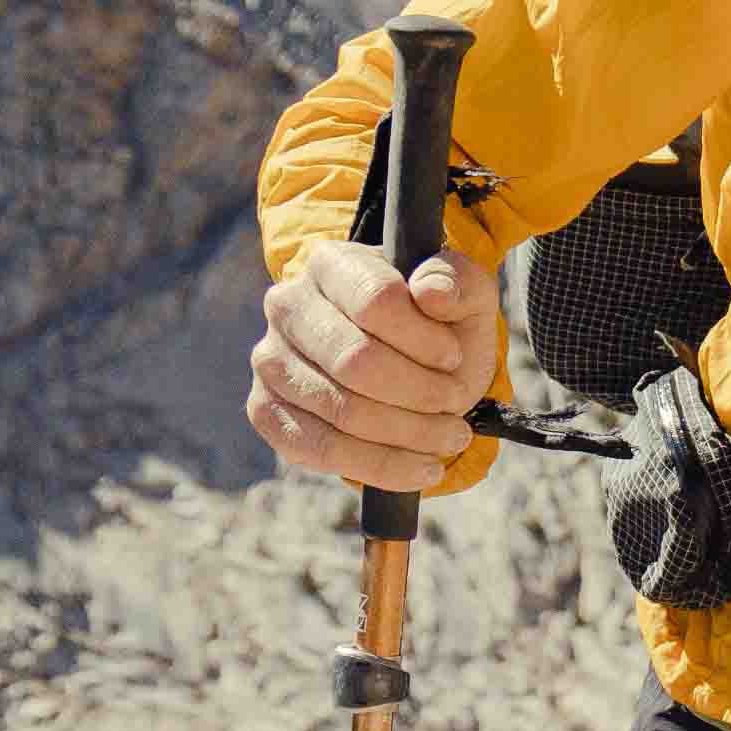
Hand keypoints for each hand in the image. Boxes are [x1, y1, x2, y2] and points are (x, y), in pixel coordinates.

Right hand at [247, 242, 497, 487]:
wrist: (411, 367)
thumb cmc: (438, 325)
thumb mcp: (464, 295)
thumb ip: (457, 281)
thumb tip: (431, 292)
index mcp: (332, 263)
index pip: (376, 300)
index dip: (424, 339)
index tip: (454, 357)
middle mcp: (287, 306)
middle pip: (356, 361)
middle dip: (420, 392)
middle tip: (456, 403)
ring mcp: (271, 361)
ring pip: (342, 410)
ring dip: (409, 432)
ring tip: (452, 436)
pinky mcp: (266, 410)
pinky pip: (319, 449)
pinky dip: (380, 465)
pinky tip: (422, 467)